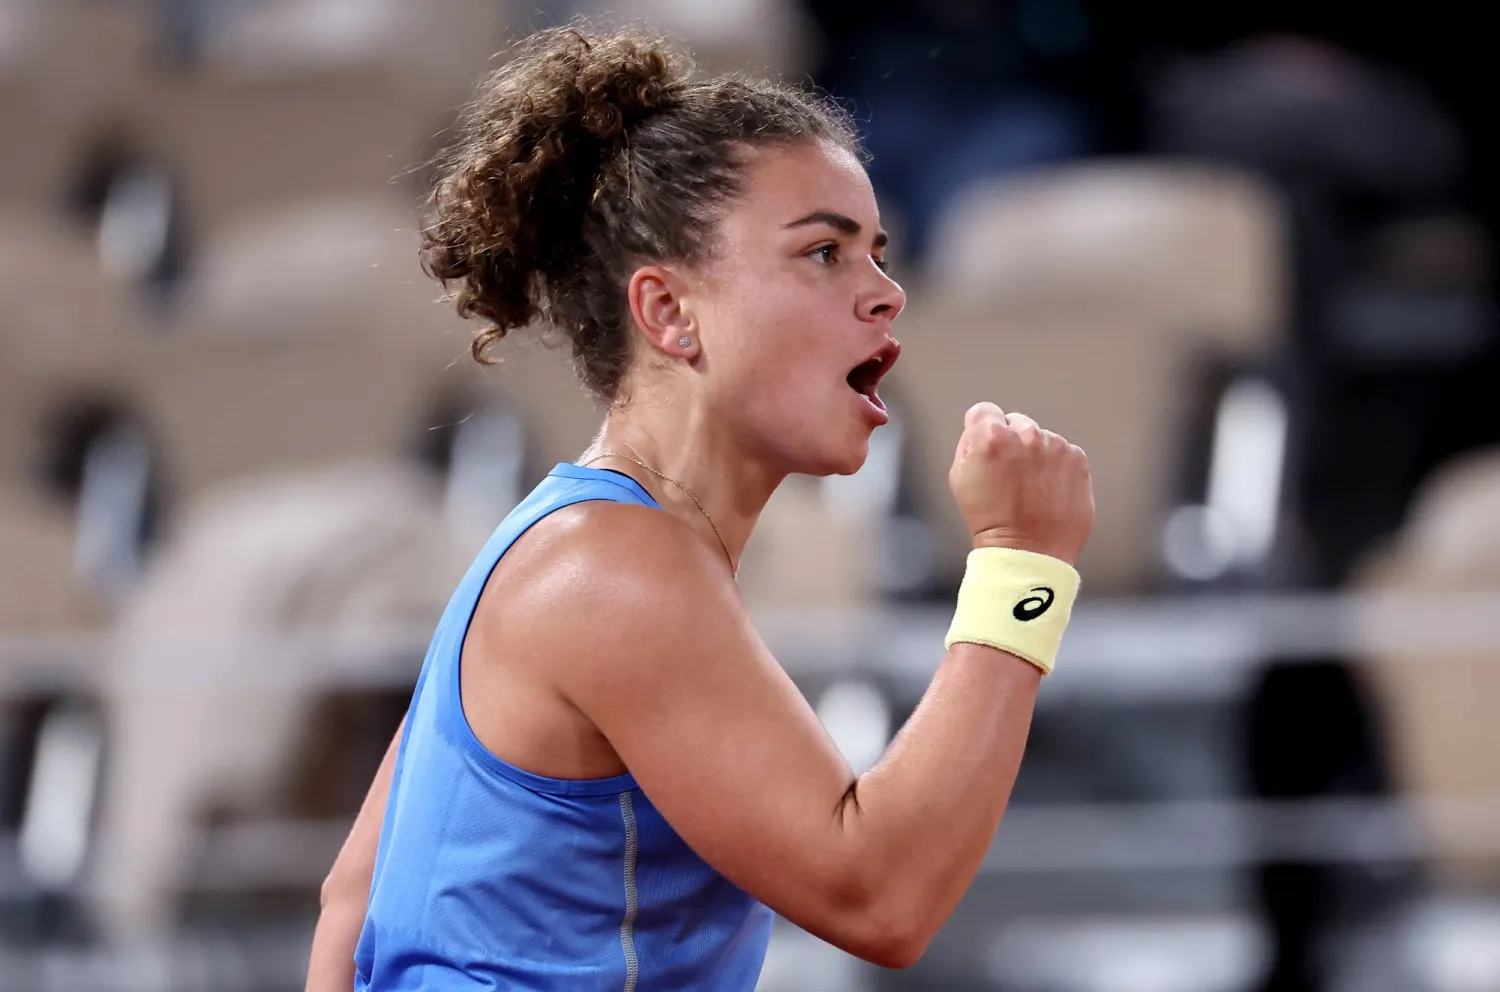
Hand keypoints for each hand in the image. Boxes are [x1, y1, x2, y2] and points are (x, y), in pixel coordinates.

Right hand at [947, 403, 1093, 564]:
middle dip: (1012, 443)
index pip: (984, 411)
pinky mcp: (1077, 459)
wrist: (1028, 551)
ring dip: (1036, 456)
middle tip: (1010, 476)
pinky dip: (1056, 468)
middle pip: (1016, 423)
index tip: (987, 449)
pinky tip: (1047, 492)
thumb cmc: (989, 519)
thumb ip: (969, 444)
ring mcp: (1055, 446)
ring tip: (1031, 489)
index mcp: (992, 436)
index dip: (982, 430)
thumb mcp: (959, 479)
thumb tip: (980, 427)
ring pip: (1041, 439)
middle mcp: (1026, 434)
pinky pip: (1063, 453)